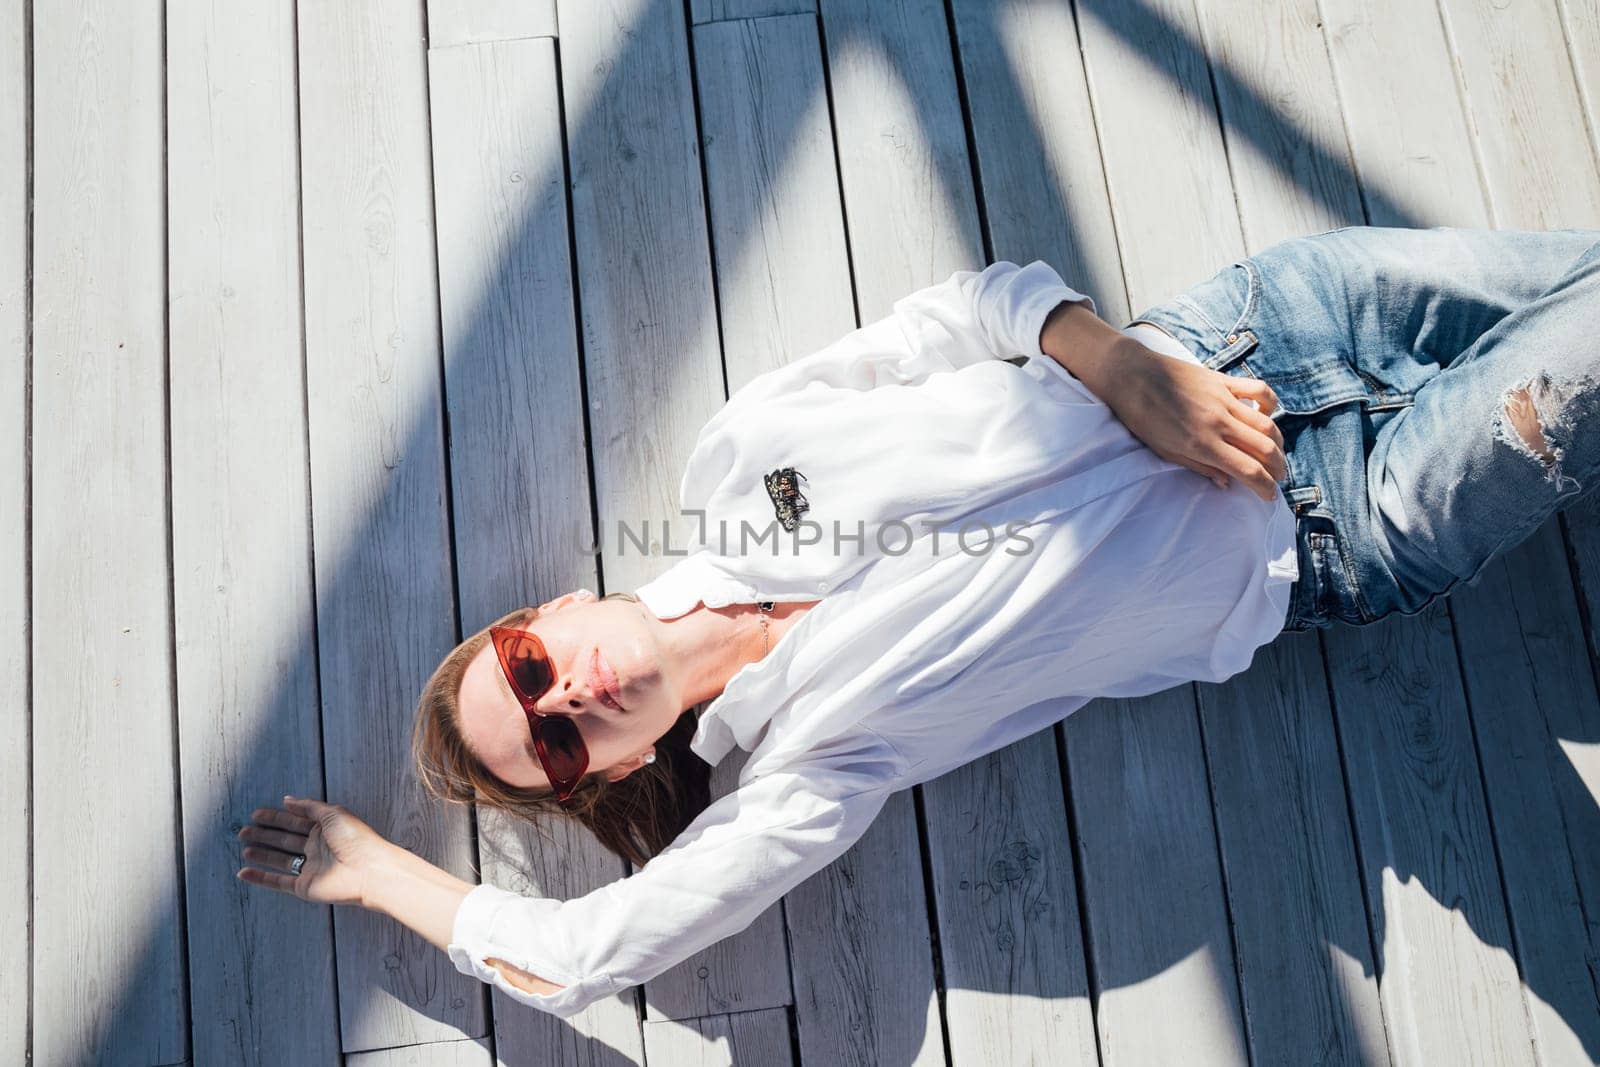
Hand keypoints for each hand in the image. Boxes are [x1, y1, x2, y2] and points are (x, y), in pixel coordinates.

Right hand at [237, 795, 391, 907]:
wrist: (368, 870)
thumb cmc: (356, 838)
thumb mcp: (333, 814)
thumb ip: (309, 807)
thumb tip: (287, 799)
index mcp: (324, 829)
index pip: (295, 821)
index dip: (276, 817)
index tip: (256, 813)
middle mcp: (316, 848)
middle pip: (285, 840)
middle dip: (264, 835)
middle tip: (243, 831)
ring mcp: (310, 868)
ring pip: (280, 860)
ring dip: (262, 854)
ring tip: (244, 848)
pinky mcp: (304, 887)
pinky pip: (278, 882)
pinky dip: (260, 878)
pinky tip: (244, 872)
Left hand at [1097, 337, 1286, 499]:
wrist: (1131, 376)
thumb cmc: (1142, 418)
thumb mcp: (1165, 451)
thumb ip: (1200, 467)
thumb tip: (1227, 483)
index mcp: (1203, 445)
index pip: (1248, 470)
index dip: (1265, 487)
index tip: (1269, 496)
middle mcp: (1219, 423)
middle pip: (1266, 448)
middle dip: (1278, 468)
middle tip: (1277, 477)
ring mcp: (1224, 400)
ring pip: (1267, 423)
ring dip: (1279, 442)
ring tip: (1276, 453)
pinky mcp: (1223, 381)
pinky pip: (1258, 391)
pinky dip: (1270, 404)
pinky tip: (1266, 415)